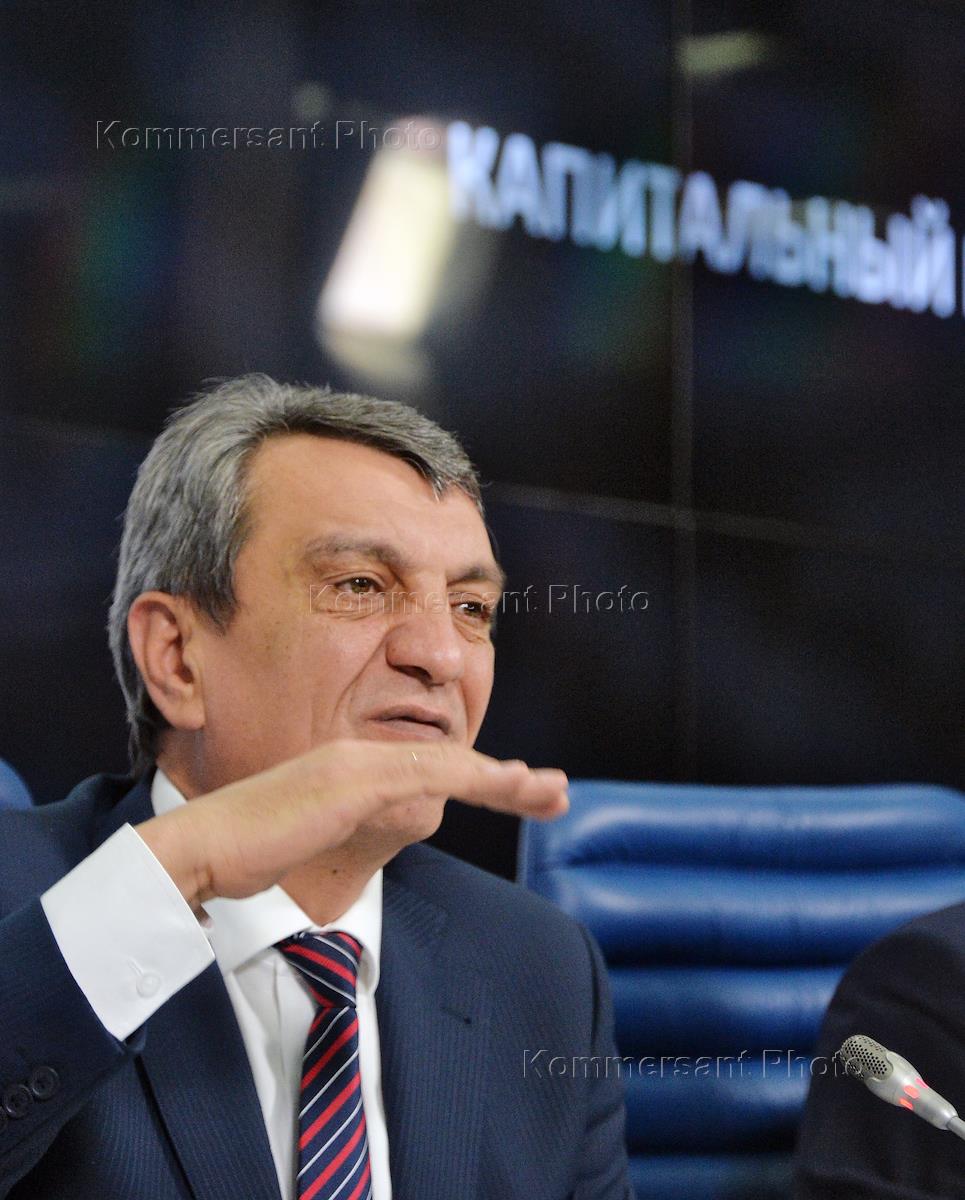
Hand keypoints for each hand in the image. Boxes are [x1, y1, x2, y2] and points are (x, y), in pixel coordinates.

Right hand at [135, 739, 566, 907]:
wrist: (198, 849)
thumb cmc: (245, 852)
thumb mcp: (308, 840)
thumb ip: (344, 829)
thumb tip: (370, 837)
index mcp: (350, 772)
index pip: (428, 771)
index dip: (478, 780)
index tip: (519, 792)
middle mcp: (359, 759)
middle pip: (450, 763)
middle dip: (508, 779)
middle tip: (557, 791)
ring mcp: (356, 766)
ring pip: (449, 765)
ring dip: (507, 781)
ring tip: (553, 793)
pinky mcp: (351, 782)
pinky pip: (427, 775)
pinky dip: (475, 779)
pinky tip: (511, 786)